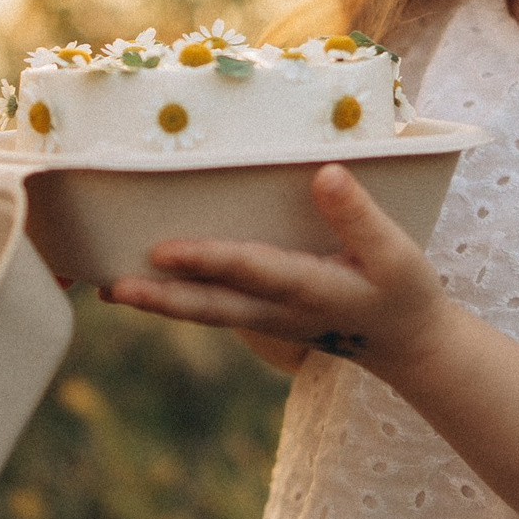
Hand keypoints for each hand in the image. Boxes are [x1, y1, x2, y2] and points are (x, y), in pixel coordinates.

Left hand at [104, 164, 449, 376]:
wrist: (407, 344)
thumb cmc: (402, 291)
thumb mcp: (396, 254)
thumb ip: (359, 216)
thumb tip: (324, 174)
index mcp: (311, 289)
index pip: (251, 271)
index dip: (209, 260)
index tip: (164, 250)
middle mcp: (280, 312)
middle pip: (211, 306)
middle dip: (162, 298)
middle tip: (114, 288)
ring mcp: (268, 321)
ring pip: (207, 312)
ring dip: (160, 303)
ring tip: (111, 289)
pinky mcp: (264, 319)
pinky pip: (215, 309)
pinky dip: (178, 301)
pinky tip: (149, 288)